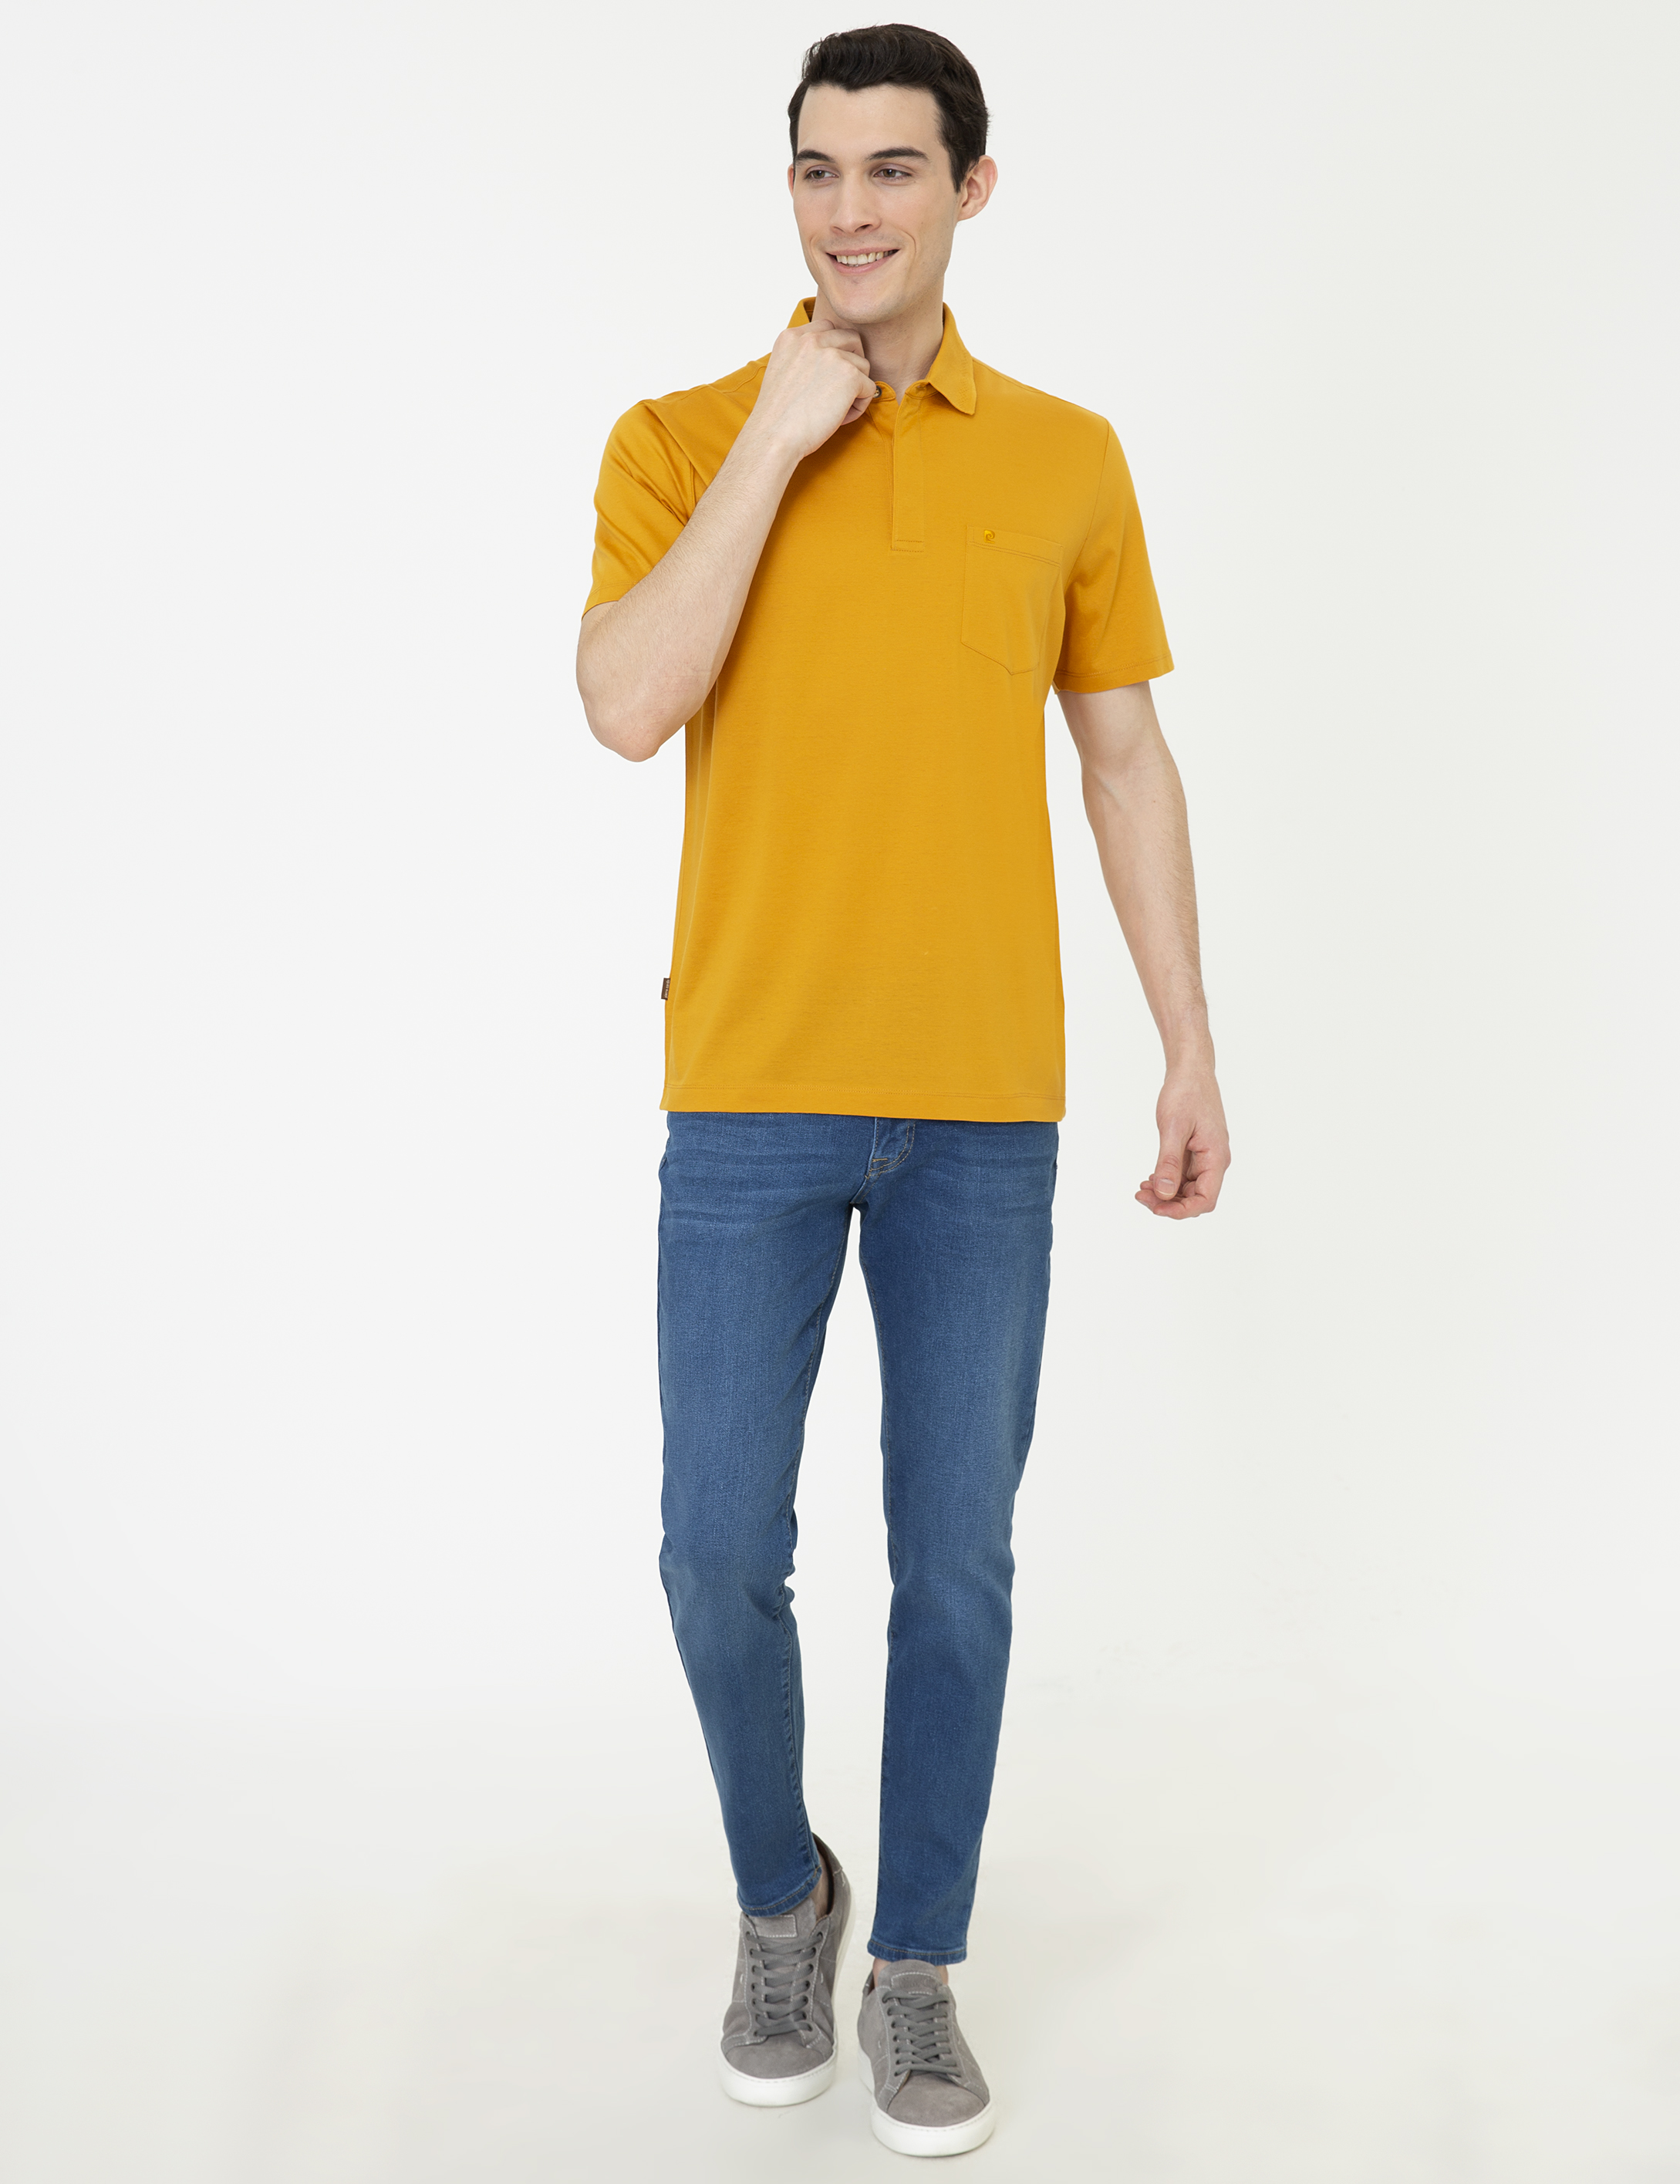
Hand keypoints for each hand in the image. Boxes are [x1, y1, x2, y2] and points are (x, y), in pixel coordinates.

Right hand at [743, 315, 875, 463]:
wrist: (773, 437)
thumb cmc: (777, 416)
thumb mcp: (781, 371)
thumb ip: (802, 357)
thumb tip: (832, 362)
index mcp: (791, 337)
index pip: (828, 328)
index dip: (836, 350)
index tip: (829, 375)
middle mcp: (811, 339)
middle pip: (852, 339)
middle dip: (853, 363)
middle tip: (842, 389)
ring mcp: (832, 355)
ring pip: (863, 365)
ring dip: (856, 389)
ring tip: (836, 410)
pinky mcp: (849, 374)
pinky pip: (869, 388)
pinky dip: (860, 406)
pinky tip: (840, 418)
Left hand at [1137, 1065, 1229, 1218]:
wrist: (1190, 1070)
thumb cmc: (1186, 1093)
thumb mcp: (1173, 1128)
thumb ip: (1170, 1162)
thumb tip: (1164, 1192)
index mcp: (1216, 1158)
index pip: (1205, 1200)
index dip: (1181, 1211)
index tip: (1155, 1208)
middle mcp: (1214, 1161)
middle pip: (1195, 1198)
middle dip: (1168, 1203)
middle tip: (1140, 1196)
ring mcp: (1205, 1157)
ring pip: (1187, 1189)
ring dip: (1165, 1194)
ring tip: (1141, 1189)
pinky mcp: (1196, 1152)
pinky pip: (1183, 1176)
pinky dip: (1166, 1181)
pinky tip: (1149, 1178)